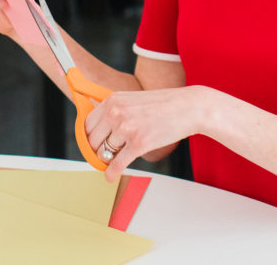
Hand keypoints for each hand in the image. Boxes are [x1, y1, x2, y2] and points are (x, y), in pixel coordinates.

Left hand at [85, 86, 208, 181]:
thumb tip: (100, 129)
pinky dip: (112, 173)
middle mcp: (116, 112)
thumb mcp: (132, 99)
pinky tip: (111, 176)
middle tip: (102, 155)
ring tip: (111, 163)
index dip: (89, 136)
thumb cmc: (163, 104)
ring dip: (106, 161)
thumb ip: (115, 110)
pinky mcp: (139, 143)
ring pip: (104, 152)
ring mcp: (127, 128)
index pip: (88, 123)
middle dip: (96, 150)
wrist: (187, 107)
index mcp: (112, 100)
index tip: (92, 144)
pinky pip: (117, 163)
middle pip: (93, 139)